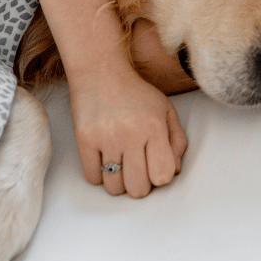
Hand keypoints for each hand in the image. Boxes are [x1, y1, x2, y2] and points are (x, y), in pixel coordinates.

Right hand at [69, 62, 187, 197]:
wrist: (101, 71)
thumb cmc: (137, 93)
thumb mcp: (165, 109)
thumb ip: (177, 141)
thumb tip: (174, 172)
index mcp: (154, 126)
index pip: (162, 176)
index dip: (161, 176)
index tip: (156, 165)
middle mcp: (130, 134)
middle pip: (138, 189)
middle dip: (141, 184)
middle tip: (138, 167)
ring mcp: (105, 138)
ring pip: (114, 189)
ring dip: (120, 182)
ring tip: (122, 163)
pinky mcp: (84, 140)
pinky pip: (93, 179)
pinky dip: (100, 175)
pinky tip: (105, 158)